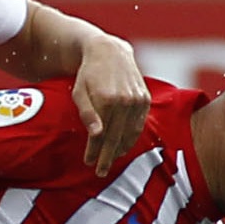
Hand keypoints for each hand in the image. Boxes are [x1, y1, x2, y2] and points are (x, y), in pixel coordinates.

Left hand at [72, 32, 146, 174]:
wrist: (109, 52)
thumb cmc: (88, 74)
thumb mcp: (79, 92)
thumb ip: (87, 114)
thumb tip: (96, 135)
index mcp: (106, 99)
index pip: (100, 134)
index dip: (94, 151)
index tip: (88, 163)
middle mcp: (125, 101)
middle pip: (116, 137)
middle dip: (107, 156)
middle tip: (100, 171)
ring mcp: (137, 100)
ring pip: (130, 133)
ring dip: (120, 149)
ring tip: (111, 160)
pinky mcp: (145, 99)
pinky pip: (139, 125)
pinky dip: (131, 137)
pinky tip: (123, 146)